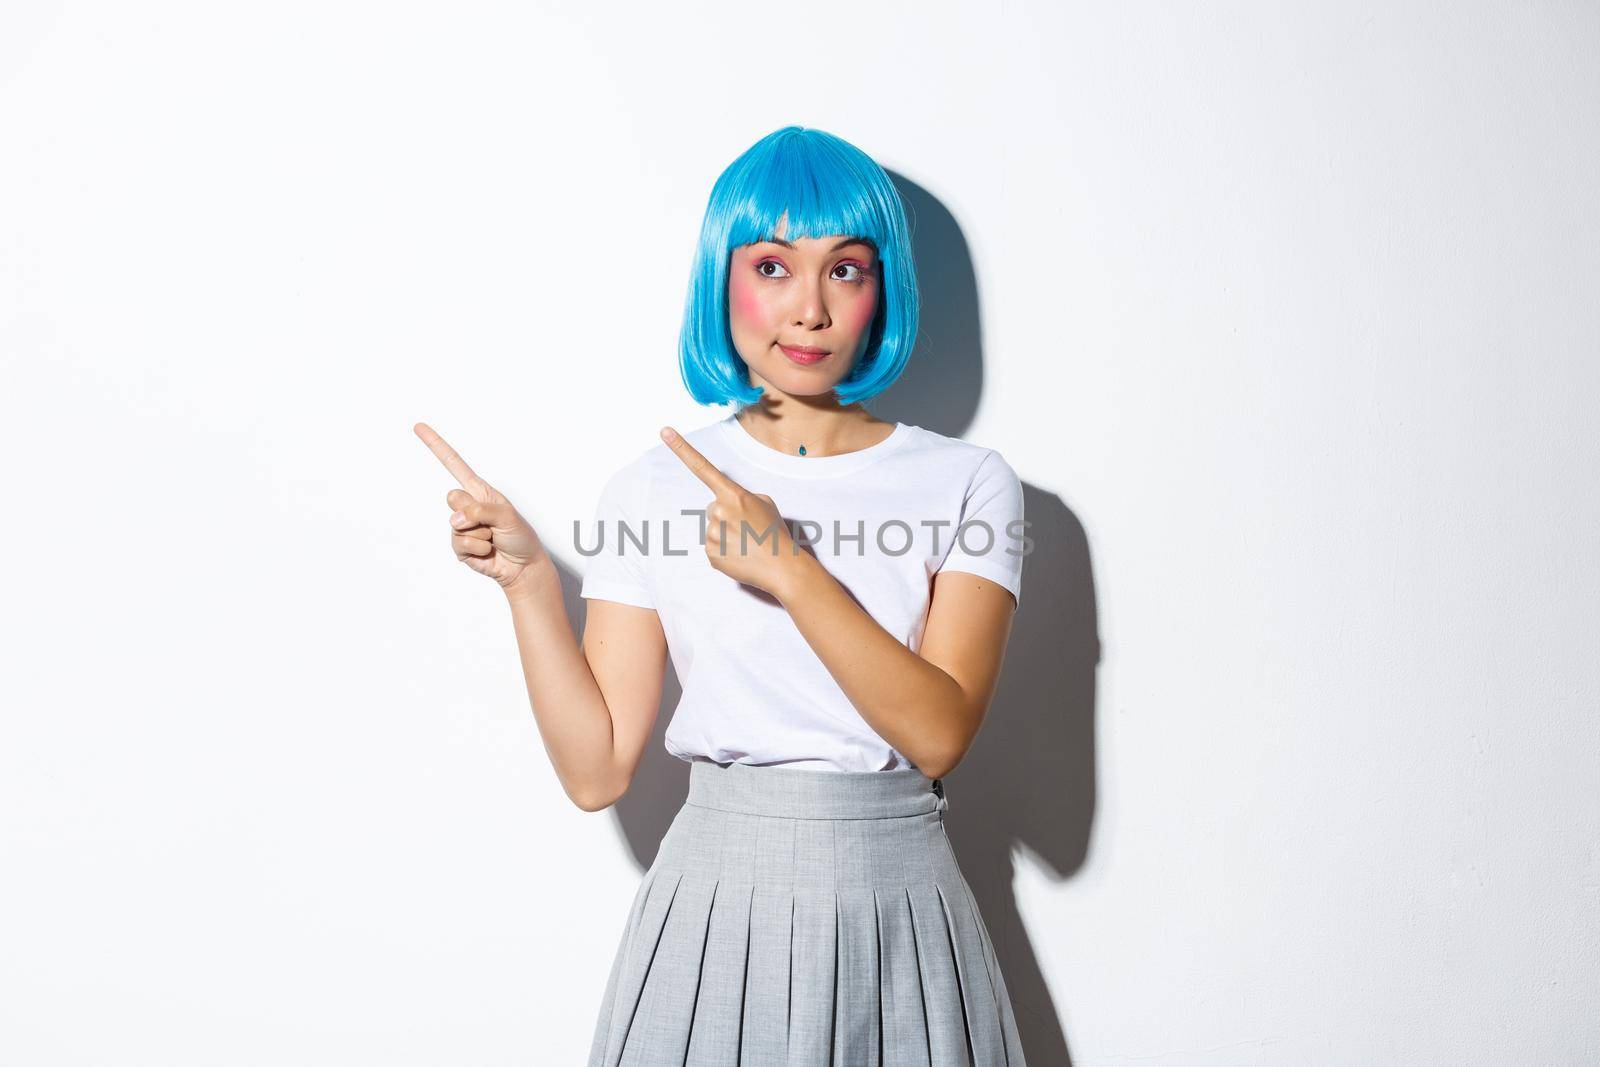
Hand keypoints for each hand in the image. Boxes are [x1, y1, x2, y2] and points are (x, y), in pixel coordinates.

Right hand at [415, 422, 548, 593]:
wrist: (523, 567)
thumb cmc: (520, 537)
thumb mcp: (507, 516)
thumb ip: (481, 511)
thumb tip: (457, 518)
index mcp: (481, 492)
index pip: (454, 465)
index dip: (436, 446)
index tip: (419, 427)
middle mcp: (469, 506)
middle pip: (452, 498)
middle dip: (473, 512)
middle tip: (492, 524)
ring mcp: (462, 527)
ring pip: (457, 525)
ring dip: (480, 535)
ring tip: (493, 539)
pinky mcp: (460, 547)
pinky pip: (460, 544)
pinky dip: (478, 549)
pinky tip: (487, 551)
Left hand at [661, 426, 806, 597]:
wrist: (782, 567)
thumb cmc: (775, 532)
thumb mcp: (765, 503)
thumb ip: (743, 496)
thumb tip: (730, 505)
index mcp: (733, 495)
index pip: (702, 467)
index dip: (681, 448)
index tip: (664, 431)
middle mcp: (719, 511)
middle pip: (713, 508)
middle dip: (727, 516)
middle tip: (749, 529)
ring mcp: (712, 534)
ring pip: (713, 528)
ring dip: (727, 534)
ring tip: (747, 543)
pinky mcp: (710, 554)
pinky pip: (713, 547)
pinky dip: (725, 551)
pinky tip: (740, 555)